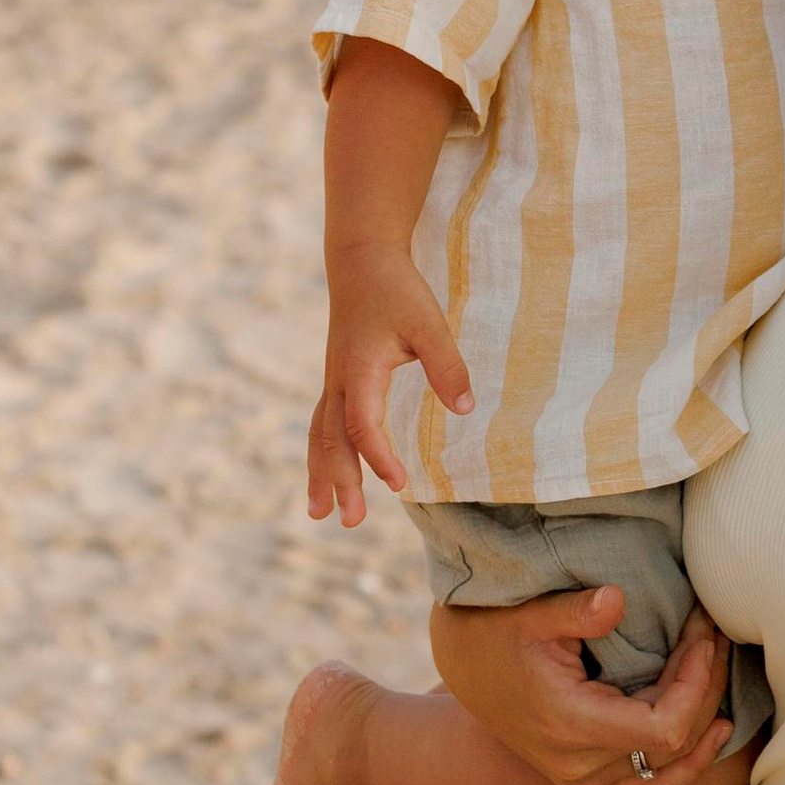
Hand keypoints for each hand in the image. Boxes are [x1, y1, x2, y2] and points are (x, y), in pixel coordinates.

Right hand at [307, 239, 472, 524]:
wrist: (361, 261)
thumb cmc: (397, 291)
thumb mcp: (429, 322)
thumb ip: (447, 366)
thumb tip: (465, 409)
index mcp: (360, 368)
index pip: (363, 423)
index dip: (378, 455)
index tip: (399, 485)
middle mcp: (338, 381)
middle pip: (332, 439)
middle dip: (340, 481)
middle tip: (350, 522)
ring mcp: (333, 382)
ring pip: (320, 436)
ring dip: (321, 475)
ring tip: (319, 515)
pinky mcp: (337, 382)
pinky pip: (323, 426)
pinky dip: (322, 455)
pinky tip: (327, 478)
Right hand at [431, 591, 737, 784]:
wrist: (466, 670)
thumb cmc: (499, 633)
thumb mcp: (530, 613)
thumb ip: (575, 610)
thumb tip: (618, 600)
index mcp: (570, 726)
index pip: (664, 728)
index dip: (696, 683)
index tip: (702, 635)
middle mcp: (580, 768)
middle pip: (675, 744)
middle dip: (705, 685)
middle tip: (713, 632)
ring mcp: (584, 784)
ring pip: (672, 769)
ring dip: (704, 720)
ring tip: (721, 670)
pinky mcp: (588, 784)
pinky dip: (688, 763)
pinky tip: (717, 729)